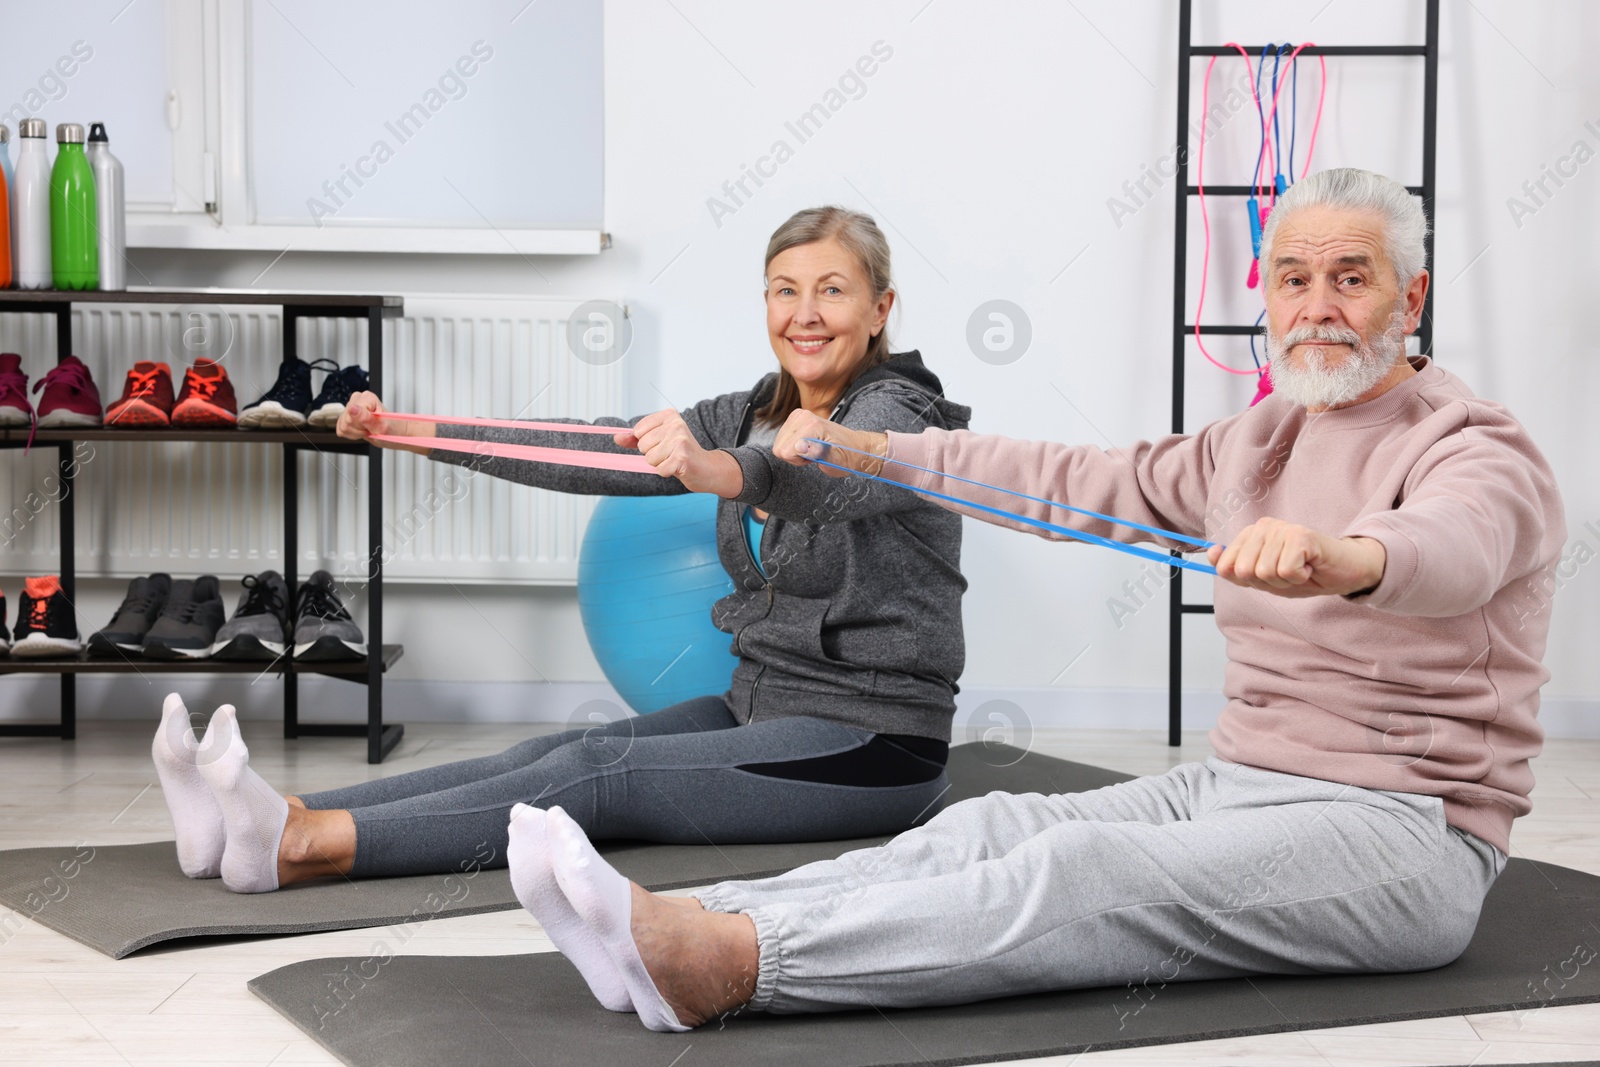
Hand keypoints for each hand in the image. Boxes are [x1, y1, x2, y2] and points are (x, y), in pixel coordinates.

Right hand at [337, 392, 435, 454]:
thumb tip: (353, 409)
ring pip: (342, 425)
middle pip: (345, 420)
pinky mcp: (346, 417)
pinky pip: (341, 429)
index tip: (371, 426)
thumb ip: (365, 418)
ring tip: (368, 429)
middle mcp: (357, 399)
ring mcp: (351, 408)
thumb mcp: (381, 426)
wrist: (395, 433)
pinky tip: (362, 431)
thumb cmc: (392, 429)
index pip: (351, 414)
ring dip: (355, 432)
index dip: (360, 425)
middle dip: (358, 429)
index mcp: (366, 397)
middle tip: (371, 429)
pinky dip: (352, 434)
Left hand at [617, 409, 743, 496]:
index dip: (646, 442)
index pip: (638, 431)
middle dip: (653, 454)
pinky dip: (667, 472)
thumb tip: (617, 437)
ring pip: (650, 458)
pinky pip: (660, 469)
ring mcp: (679, 440)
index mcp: (669, 415)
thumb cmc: (681, 453)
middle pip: (643, 445)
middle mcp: (675, 424)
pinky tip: (679, 468)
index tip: (663, 443)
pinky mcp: (682, 457)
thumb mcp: (659, 441)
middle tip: (671, 454)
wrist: (707, 468)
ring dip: (660, 464)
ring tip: (674, 460)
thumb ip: (636, 438)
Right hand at [772, 409, 886, 477]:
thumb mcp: (836, 460)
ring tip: (813, 450)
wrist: (854, 446)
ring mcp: (798, 415)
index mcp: (811, 425)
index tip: (814, 457)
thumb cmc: (847, 455)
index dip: (797, 460)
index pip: (785, 451)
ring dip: (793, 452)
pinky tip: (808, 445)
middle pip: (779, 447)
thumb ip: (818, 453)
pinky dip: (793, 446)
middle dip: (794, 456)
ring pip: (779, 444)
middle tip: (813, 455)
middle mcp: (802, 415)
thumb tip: (799, 446)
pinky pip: (782, 439)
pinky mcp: (795, 417)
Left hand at [1207, 517, 1385, 597]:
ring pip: (1265, 573)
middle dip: (1267, 583)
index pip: (1226, 567)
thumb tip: (1211, 554)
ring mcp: (1282, 529)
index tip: (1269, 574)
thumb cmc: (1304, 573)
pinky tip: (1310, 566)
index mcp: (1250, 534)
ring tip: (1300, 569)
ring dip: (1285, 581)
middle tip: (1288, 573)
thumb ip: (1235, 569)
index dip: (1248, 581)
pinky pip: (1286, 571)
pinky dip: (1300, 577)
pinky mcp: (1301, 536)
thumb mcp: (1264, 578)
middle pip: (1245, 572)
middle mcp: (1263, 527)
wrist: (1344, 571)